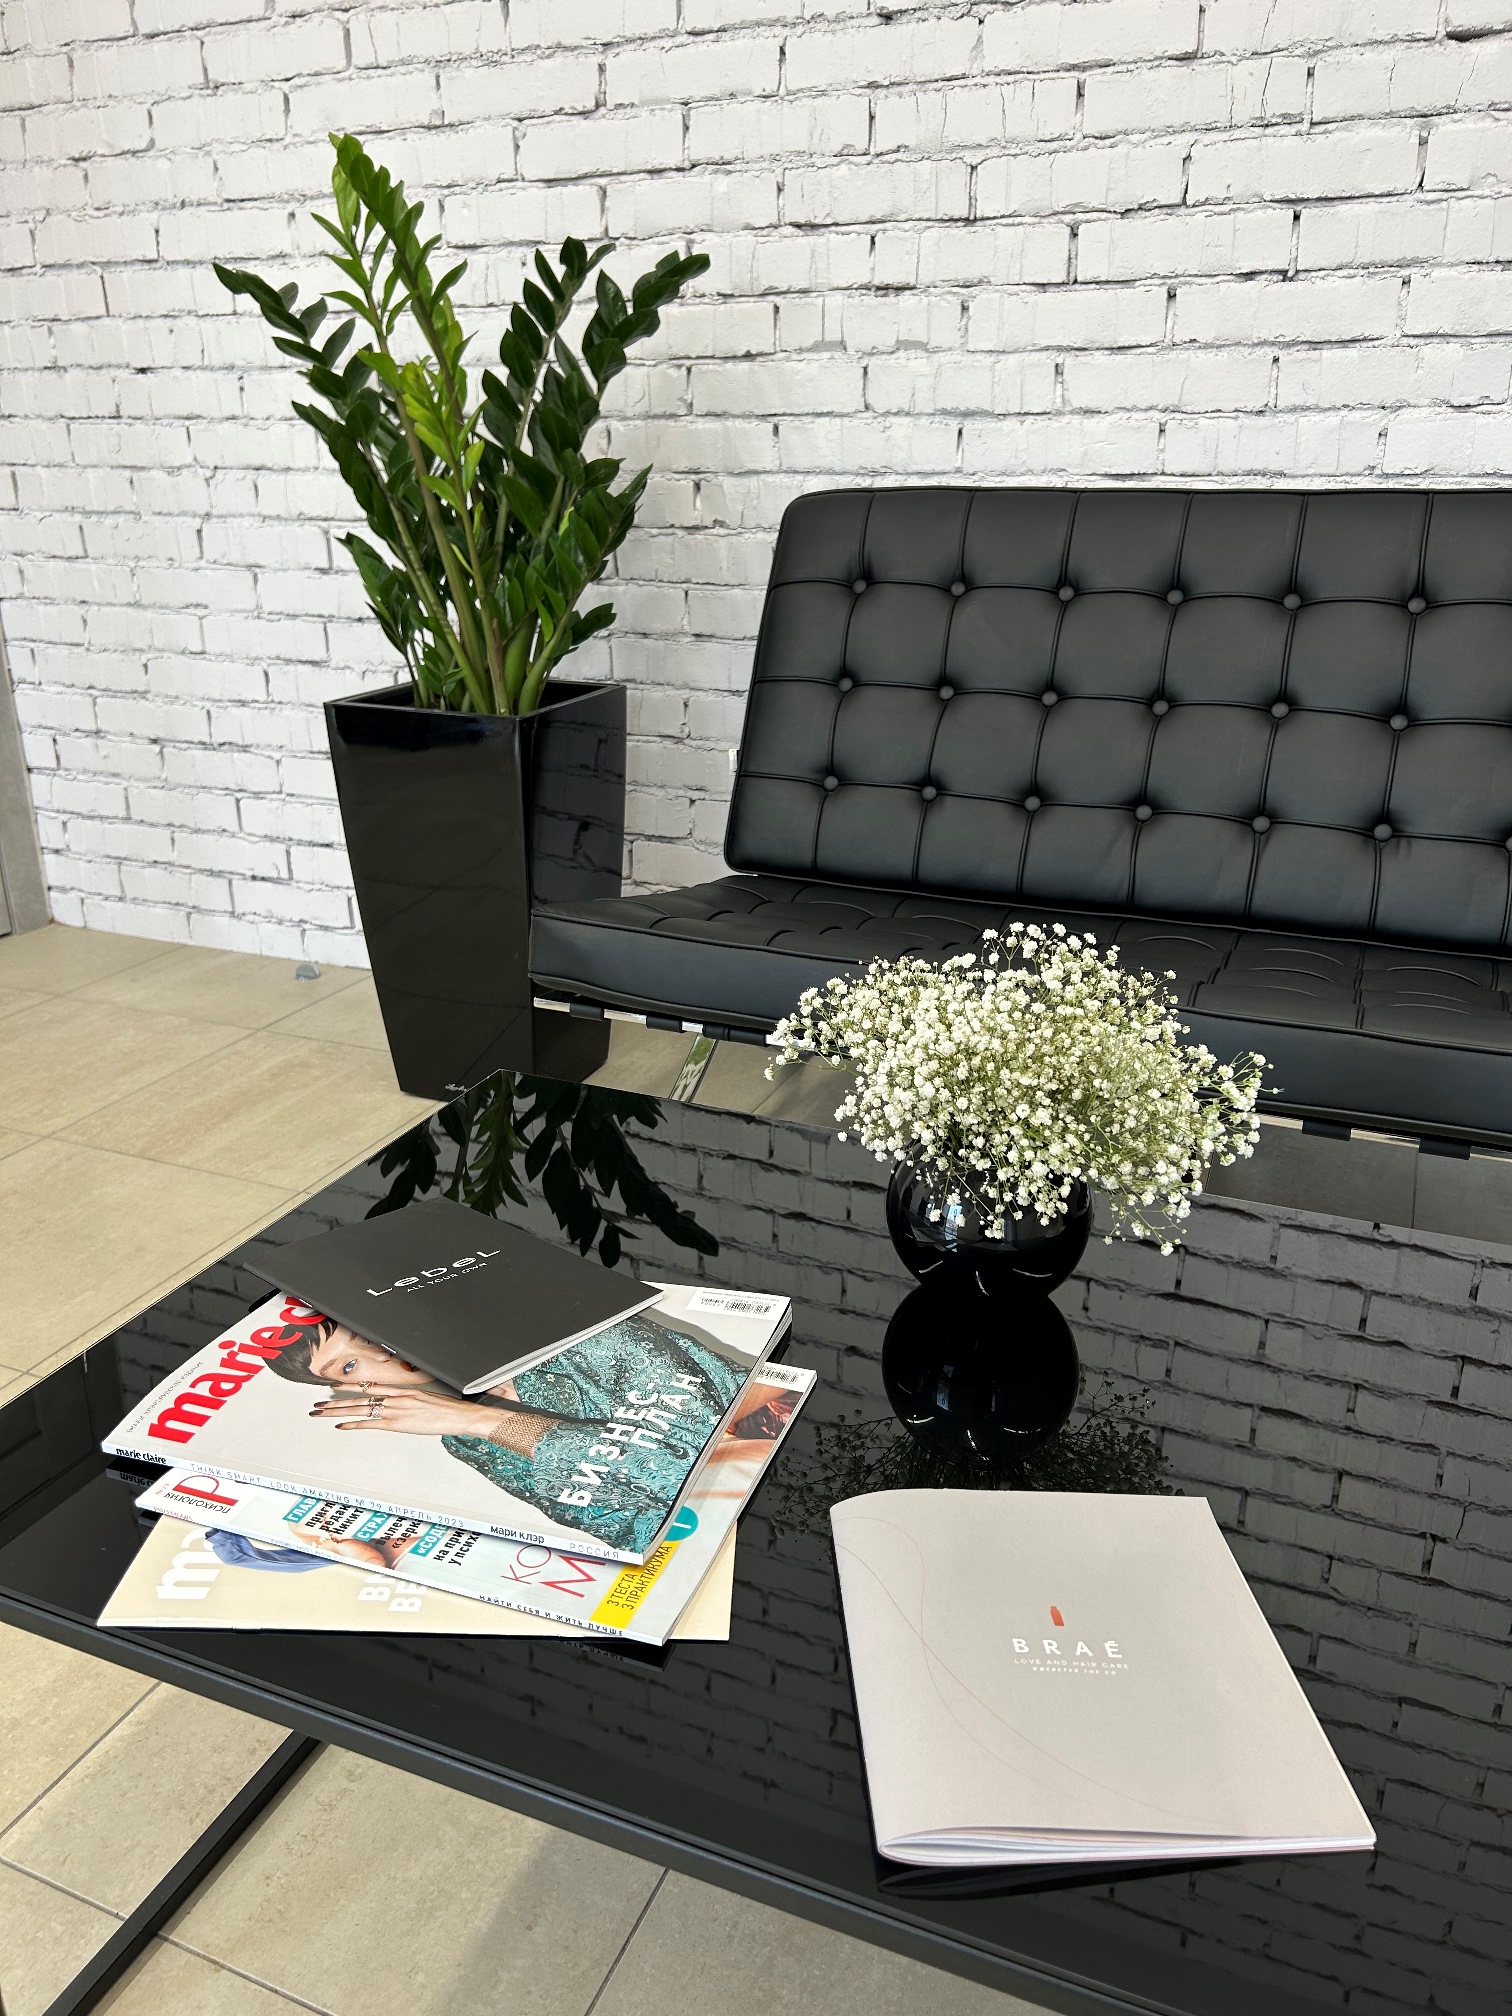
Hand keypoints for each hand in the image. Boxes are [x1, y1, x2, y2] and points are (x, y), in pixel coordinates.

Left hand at [310, 1392, 499, 1437]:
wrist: (459, 1415)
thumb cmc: (447, 1409)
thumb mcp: (427, 1399)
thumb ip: (411, 1401)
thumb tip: (403, 1407)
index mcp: (402, 1390)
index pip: (370, 1386)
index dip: (350, 1386)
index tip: (334, 1386)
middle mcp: (395, 1397)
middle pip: (359, 1398)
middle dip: (335, 1401)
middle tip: (317, 1404)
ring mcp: (395, 1410)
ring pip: (359, 1409)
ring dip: (337, 1411)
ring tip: (321, 1413)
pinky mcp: (397, 1423)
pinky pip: (370, 1423)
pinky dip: (353, 1425)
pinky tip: (341, 1426)